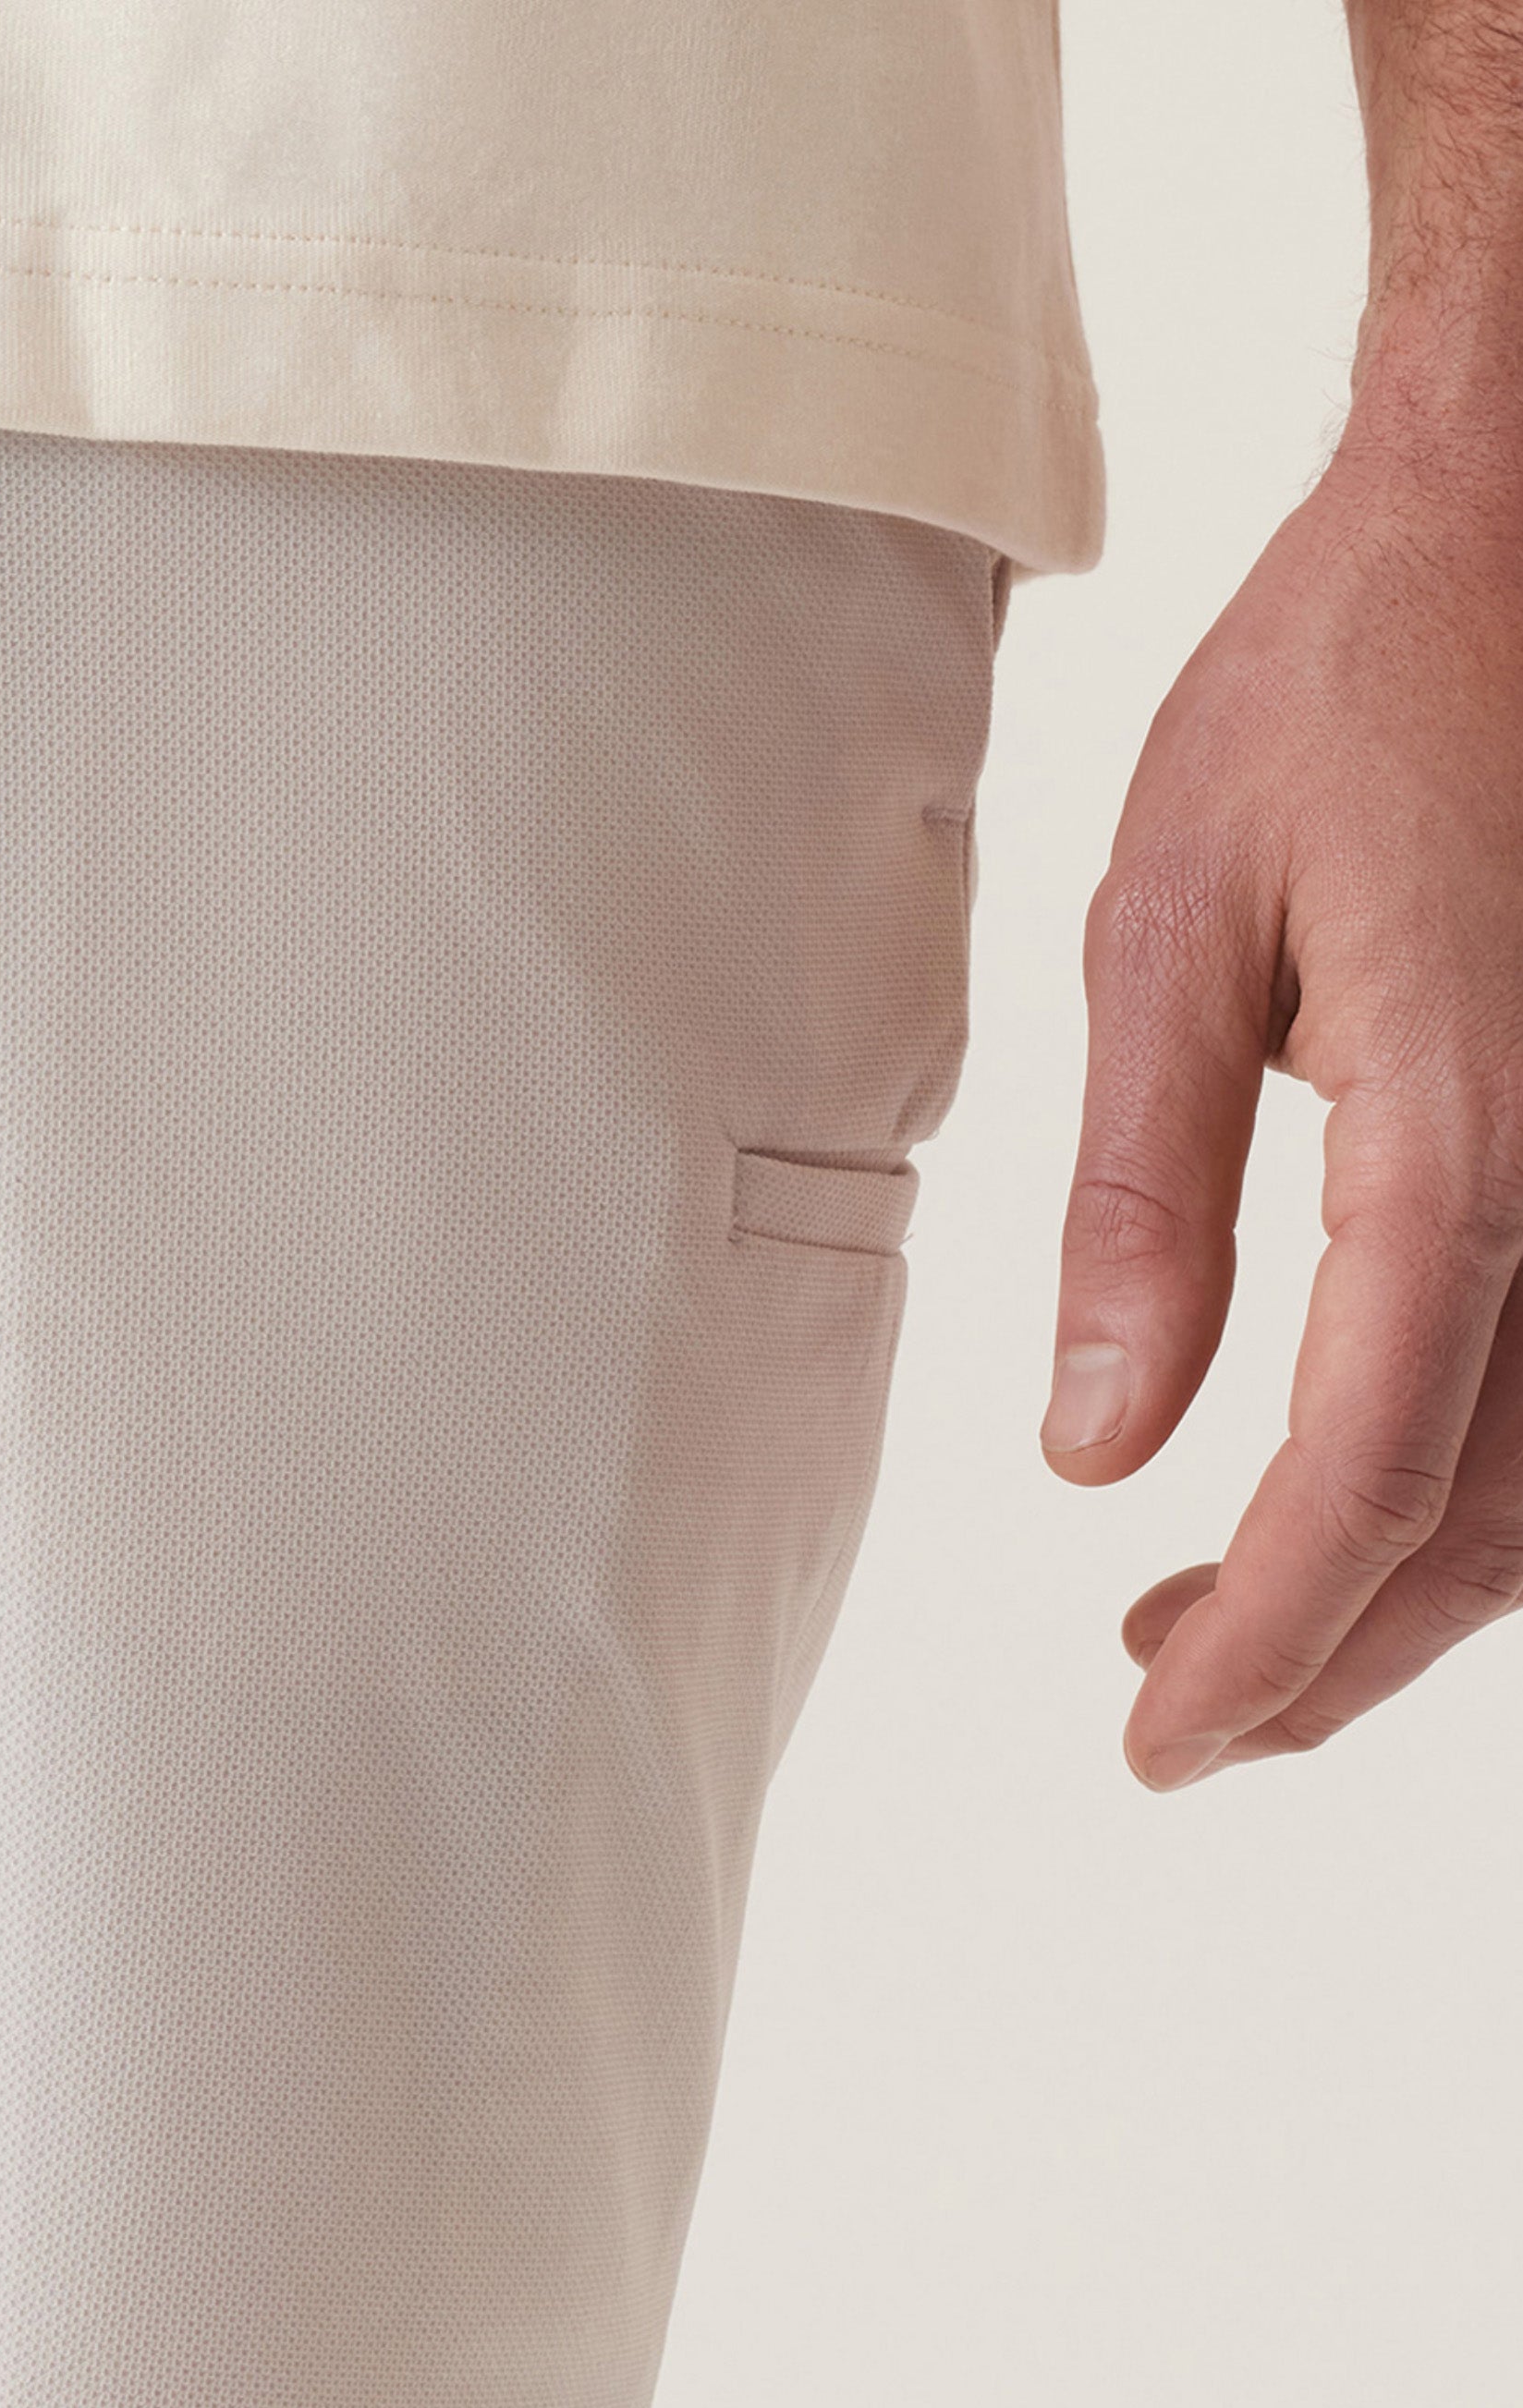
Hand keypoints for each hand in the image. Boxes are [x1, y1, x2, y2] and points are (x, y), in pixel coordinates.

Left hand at [1044, 430, 1522, 1786]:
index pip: (1376, 1451)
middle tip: (1164, 1725)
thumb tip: (1090, 1446)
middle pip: (1497, 1509)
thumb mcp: (1172, 924)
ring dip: (1394, 1588)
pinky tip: (1319, 1492)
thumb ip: (1138, 1203)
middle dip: (1331, 1652)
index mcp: (1470, 1113)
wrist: (1521, 505)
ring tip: (1194, 1637)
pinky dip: (1462, 1471)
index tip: (1162, 1739)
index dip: (1274, 1629)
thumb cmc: (1349, 681)